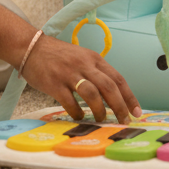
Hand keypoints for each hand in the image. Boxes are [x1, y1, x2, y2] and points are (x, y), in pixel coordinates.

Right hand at [19, 34, 141, 123]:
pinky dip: (77, 112)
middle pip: (109, 87)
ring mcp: (69, 74)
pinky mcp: (54, 83)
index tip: (136, 111)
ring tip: (102, 119)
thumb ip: (96, 72)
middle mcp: (84, 65)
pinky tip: (78, 116)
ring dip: (100, 110)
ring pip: (92, 94)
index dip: (129, 96)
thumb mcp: (82, 58)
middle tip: (124, 120)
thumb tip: (112, 94)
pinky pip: (70, 102)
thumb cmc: (58, 56)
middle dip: (120, 106)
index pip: (118, 78)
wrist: (31, 47)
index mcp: (94, 58)